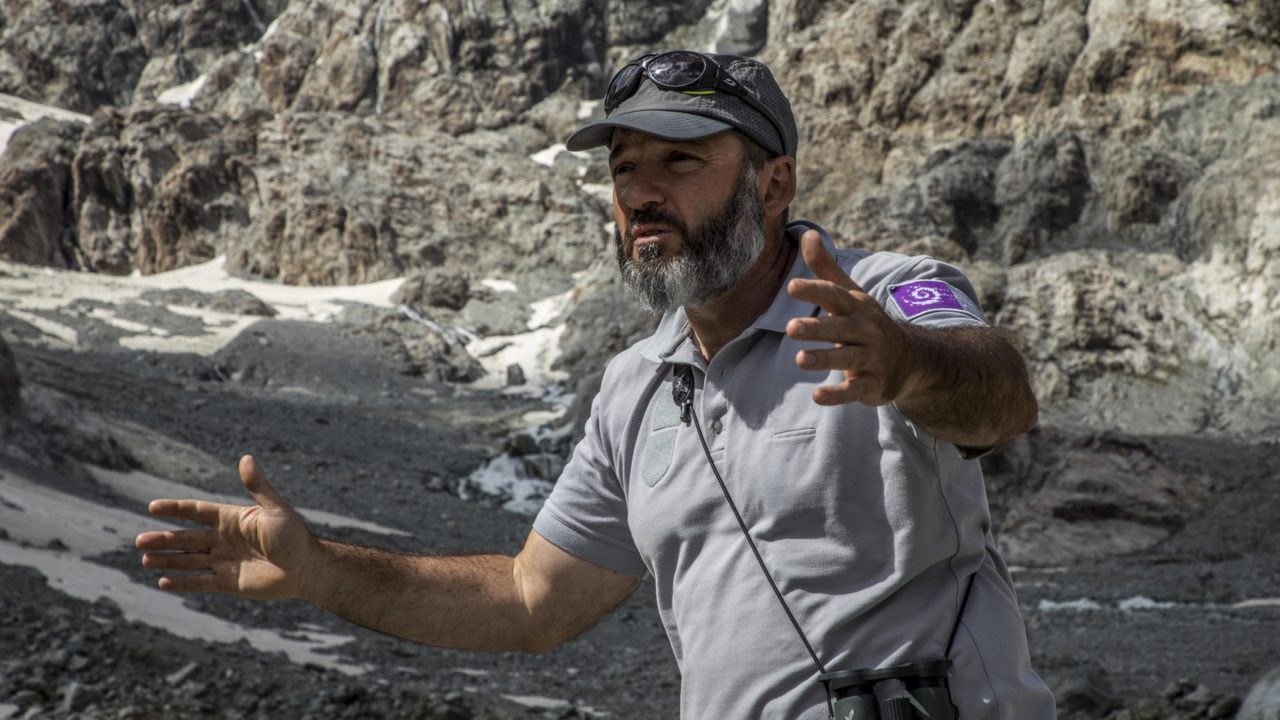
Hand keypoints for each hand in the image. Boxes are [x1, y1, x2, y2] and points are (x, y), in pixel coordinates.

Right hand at [136, 455, 314, 599]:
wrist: (307, 568)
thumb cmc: (294, 536)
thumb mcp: (275, 509)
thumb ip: (257, 486)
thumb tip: (246, 457)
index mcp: (232, 519)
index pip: (197, 512)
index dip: (175, 509)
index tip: (153, 507)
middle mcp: (224, 539)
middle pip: (187, 538)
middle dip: (164, 539)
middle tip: (140, 541)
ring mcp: (225, 562)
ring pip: (189, 560)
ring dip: (168, 560)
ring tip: (145, 559)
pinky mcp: (229, 583)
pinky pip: (201, 582)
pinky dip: (183, 583)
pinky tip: (163, 582)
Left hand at [784, 229, 917, 406]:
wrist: (912, 358)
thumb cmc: (868, 323)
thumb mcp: (851, 295)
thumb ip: (825, 268)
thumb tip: (805, 233)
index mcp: (856, 308)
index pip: (835, 295)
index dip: (816, 290)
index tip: (792, 287)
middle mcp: (865, 331)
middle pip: (840, 328)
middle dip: (817, 329)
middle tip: (791, 328)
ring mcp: (871, 358)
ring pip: (847, 358)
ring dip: (825, 359)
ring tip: (800, 359)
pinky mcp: (873, 383)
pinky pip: (854, 390)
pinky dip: (837, 394)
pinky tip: (817, 396)